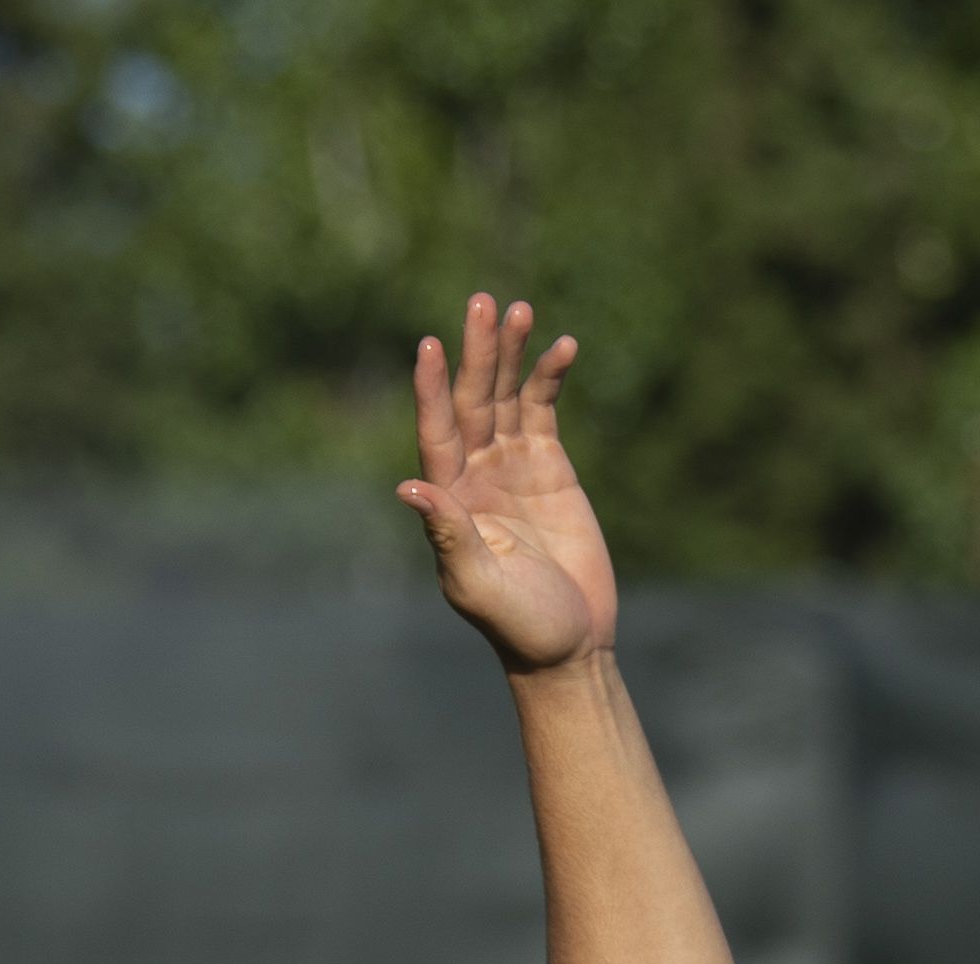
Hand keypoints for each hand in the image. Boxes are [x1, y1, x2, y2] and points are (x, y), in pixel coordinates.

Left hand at [399, 294, 616, 675]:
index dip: (434, 388)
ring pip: (505, 396)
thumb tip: (410, 488)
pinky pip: (544, 411)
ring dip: (511, 354)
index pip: (437, 429)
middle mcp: (473, 472)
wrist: (569, 645)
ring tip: (519, 308)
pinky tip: (562, 347)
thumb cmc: (518, 624)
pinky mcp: (549, 467)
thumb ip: (448, 534)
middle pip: (472, 399)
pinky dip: (550, 379)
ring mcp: (511, 466)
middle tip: (483, 302)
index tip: (433, 346)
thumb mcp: (476, 583)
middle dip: (478, 351)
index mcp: (449, 497)